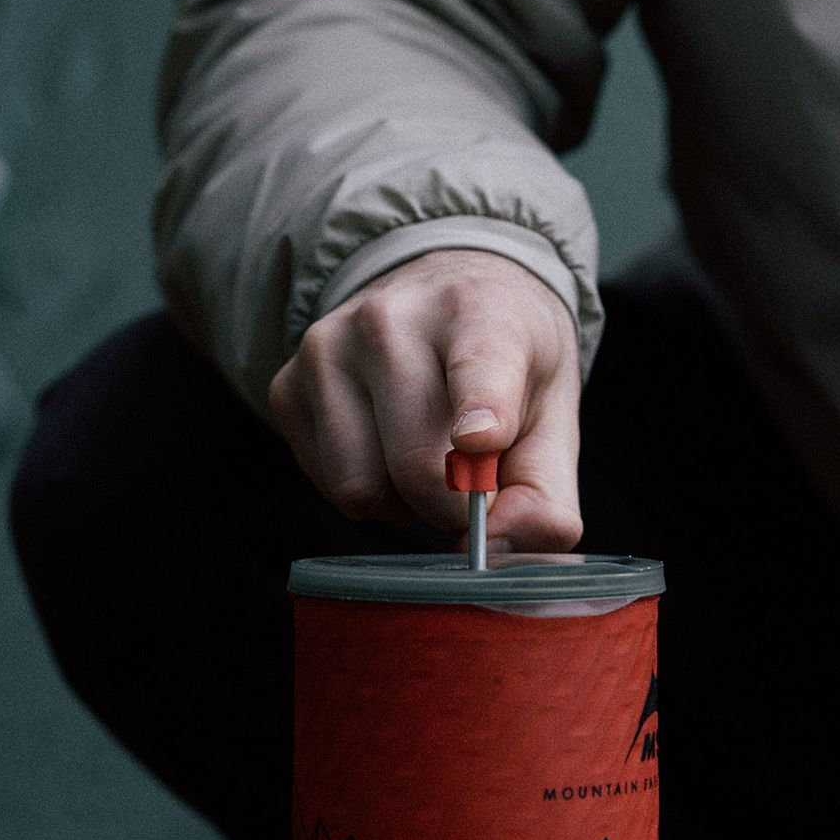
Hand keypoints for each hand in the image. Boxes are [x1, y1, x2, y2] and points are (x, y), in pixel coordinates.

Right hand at [269, 248, 581, 550]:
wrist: (440, 292)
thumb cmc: (506, 370)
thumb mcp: (553, 418)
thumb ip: (545, 497)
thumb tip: (493, 548)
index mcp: (478, 311)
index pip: (478, 366)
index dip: (481, 413)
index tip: (482, 442)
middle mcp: (391, 319)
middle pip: (416, 466)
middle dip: (452, 509)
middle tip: (471, 492)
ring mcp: (327, 349)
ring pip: (361, 488)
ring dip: (403, 506)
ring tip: (425, 463)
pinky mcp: (287, 385)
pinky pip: (330, 489)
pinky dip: (369, 495)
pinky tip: (387, 454)